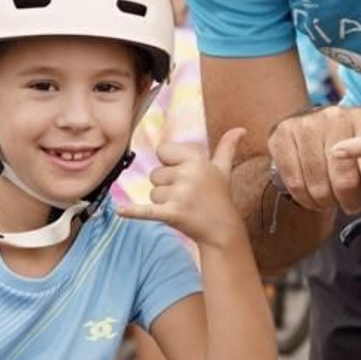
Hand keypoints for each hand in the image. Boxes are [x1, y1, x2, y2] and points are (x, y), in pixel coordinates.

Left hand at [117, 129, 247, 247]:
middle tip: (187, 196)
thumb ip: (228, 147)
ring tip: (184, 207)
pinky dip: (132, 212)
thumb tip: (241, 129)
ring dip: (163, 203)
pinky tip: (120, 210)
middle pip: (155, 175)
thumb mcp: (223, 170)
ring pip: (153, 193)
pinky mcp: (172, 213)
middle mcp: (188, 174)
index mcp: (196, 159)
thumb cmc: (220, 197)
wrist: (222, 230)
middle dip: (166, 187)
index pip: (163, 152)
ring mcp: (180, 194)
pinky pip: (146, 210)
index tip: (184, 176)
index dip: (170, 164)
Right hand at [269, 102, 360, 224]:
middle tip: (350, 202)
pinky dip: (304, 197)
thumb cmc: (347, 147)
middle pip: (344, 179)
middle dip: (349, 201)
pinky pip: (294, 182)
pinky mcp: (284, 134)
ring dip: (325, 201)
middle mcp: (337, 117)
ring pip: (318, 184)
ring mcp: (308, 124)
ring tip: (329, 195)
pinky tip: (310, 191)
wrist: (311, 123)